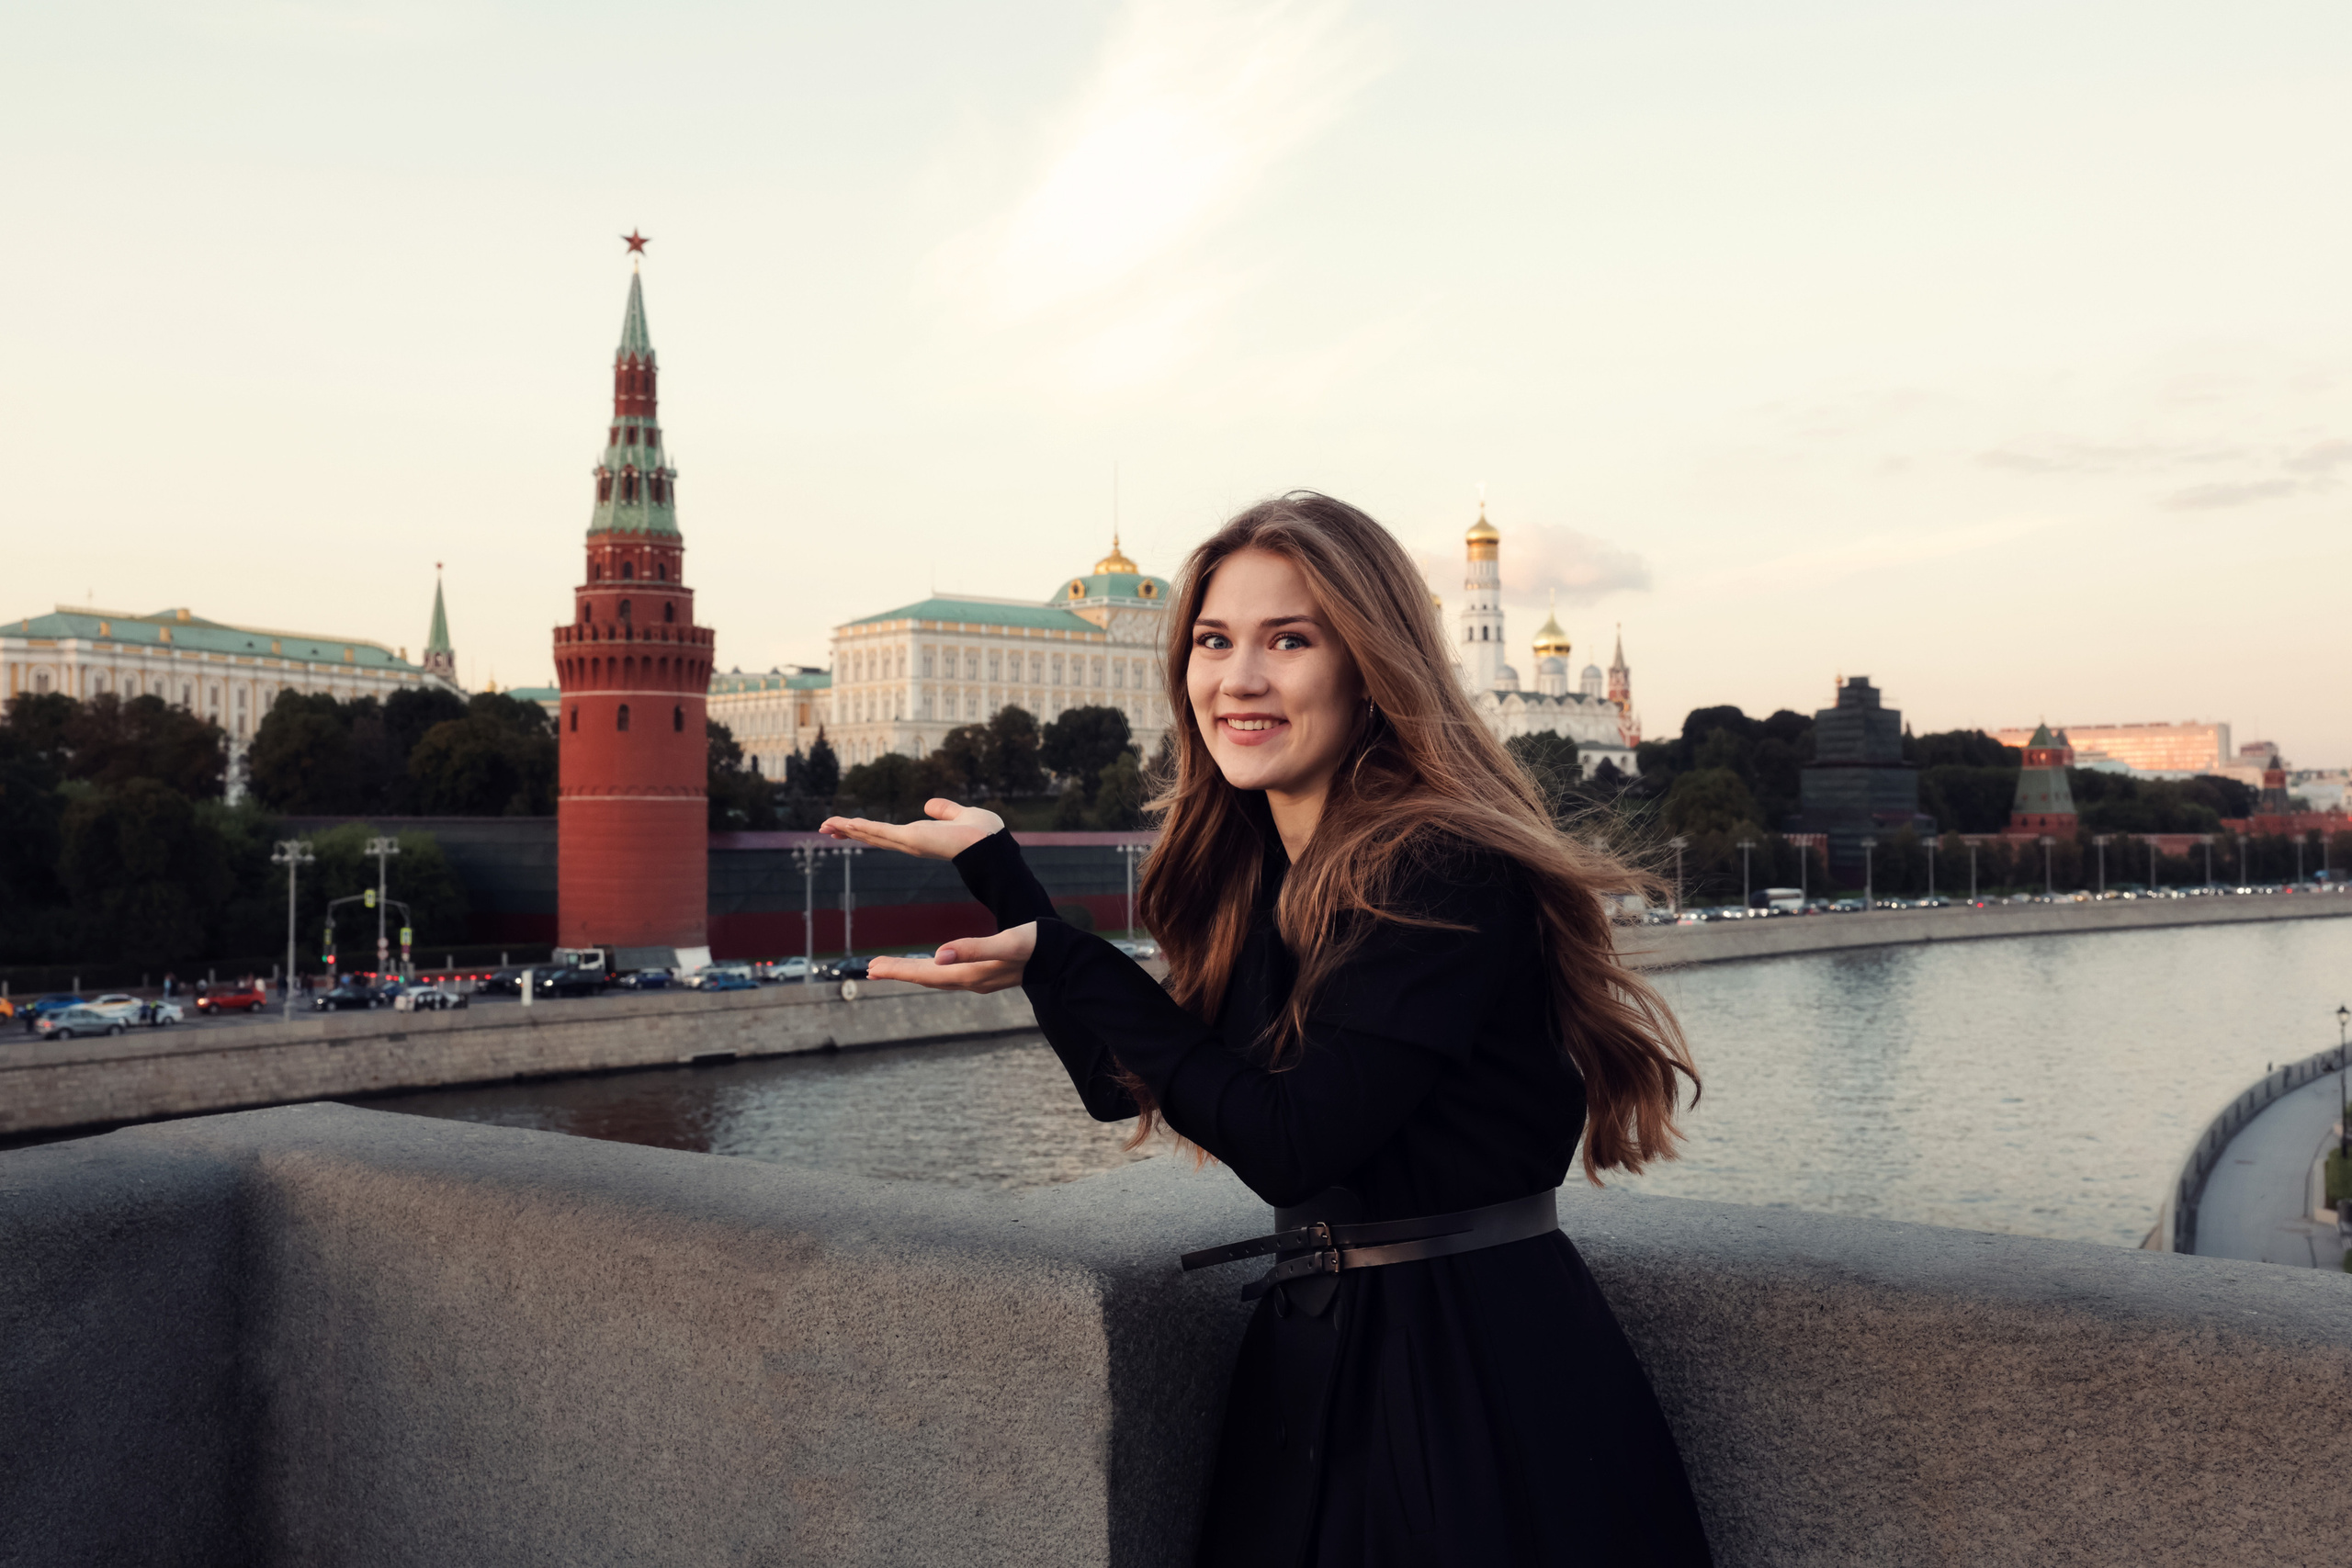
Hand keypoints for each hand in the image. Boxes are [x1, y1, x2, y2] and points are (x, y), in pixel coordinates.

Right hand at [819, 798, 1004, 860]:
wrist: (991, 844)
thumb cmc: (984, 834)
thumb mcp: (961, 815)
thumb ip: (945, 810)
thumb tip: (928, 804)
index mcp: (922, 838)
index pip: (887, 834)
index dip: (867, 830)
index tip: (849, 827)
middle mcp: (911, 843)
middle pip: (872, 836)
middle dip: (849, 832)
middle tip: (825, 829)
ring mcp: (909, 843)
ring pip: (871, 834)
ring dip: (847, 829)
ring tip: (825, 826)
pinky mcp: (911, 839)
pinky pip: (880, 831)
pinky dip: (861, 827)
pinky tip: (845, 824)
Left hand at [867, 924, 1034, 993]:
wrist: (1066, 959)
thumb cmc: (1038, 945)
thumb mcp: (1007, 942)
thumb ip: (974, 947)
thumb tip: (938, 954)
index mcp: (971, 974)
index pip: (926, 973)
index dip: (898, 970)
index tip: (872, 966)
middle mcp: (971, 981)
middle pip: (926, 978)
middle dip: (899, 972)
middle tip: (870, 967)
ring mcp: (979, 980)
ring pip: (937, 978)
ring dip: (913, 972)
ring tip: (890, 967)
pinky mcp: (986, 975)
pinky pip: (950, 975)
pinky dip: (932, 970)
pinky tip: (931, 964)